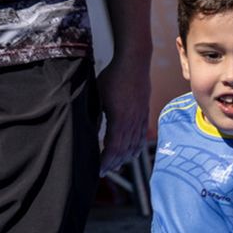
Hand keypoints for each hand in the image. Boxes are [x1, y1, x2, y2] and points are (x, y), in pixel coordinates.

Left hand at [97, 54, 150, 174]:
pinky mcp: (144, 113)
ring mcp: (141, 117)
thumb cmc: (114, 76)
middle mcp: (133, 121)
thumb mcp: (98, 95)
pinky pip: (142, 136)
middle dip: (114, 163)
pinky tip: (132, 153)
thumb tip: (88, 131)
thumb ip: (94, 114)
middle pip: (125, 150)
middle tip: (103, 172)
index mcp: (120, 118)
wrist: (135, 61)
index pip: (114, 147)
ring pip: (134, 145)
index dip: (106, 161)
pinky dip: (136, 147)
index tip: (98, 170)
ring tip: (115, 165)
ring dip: (125, 157)